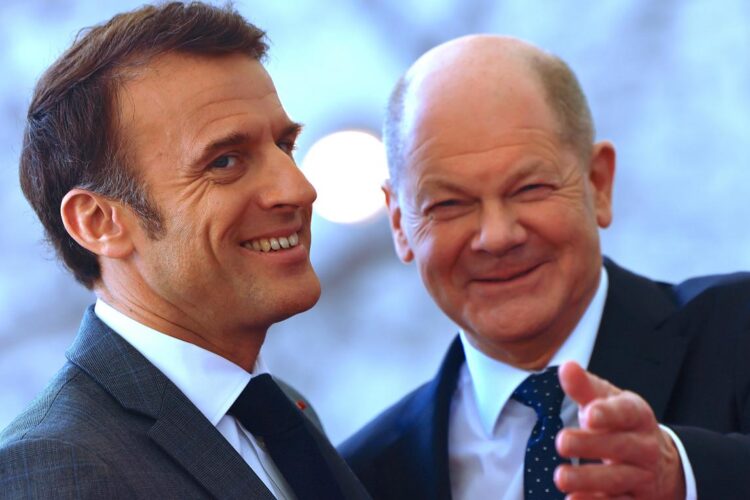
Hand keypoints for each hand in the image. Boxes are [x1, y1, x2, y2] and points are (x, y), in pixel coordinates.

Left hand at [554, 361, 684, 498]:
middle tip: (561, 441)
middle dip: (591, 445)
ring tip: (560, 477)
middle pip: (620, 446)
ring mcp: (642, 476)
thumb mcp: (607, 402)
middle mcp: (644, 447)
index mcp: (637, 416)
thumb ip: (585, 387)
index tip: (589, 413)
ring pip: (617, 479)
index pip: (626, 412)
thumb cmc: (621, 424)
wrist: (658, 462)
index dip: (609, 413)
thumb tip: (566, 367)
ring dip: (588, 480)